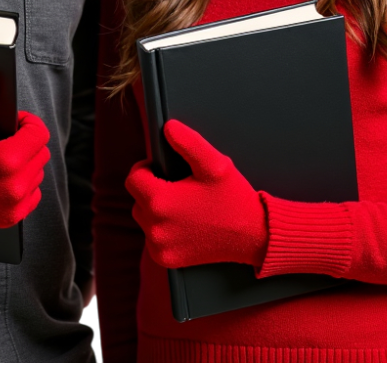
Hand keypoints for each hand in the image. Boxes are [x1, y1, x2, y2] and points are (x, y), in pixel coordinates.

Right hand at [0, 93, 50, 238]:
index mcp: (4, 162)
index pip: (39, 133)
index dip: (28, 121)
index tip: (15, 121)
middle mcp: (14, 186)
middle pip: (42, 152)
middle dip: (28, 141)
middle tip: (5, 139)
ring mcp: (14, 205)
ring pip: (38, 173)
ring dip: (27, 163)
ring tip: (1, 159)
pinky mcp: (10, 218)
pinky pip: (33, 195)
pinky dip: (24, 184)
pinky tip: (4, 178)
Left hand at [125, 119, 266, 268]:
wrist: (253, 236)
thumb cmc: (233, 198)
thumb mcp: (215, 164)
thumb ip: (188, 142)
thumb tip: (168, 128)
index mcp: (160, 202)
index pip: (133, 178)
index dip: (146, 169)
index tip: (164, 170)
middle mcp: (155, 228)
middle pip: (137, 198)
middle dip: (152, 189)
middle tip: (180, 187)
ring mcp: (160, 247)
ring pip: (144, 218)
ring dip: (156, 209)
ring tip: (184, 205)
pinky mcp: (166, 260)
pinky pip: (152, 238)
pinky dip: (162, 229)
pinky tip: (184, 223)